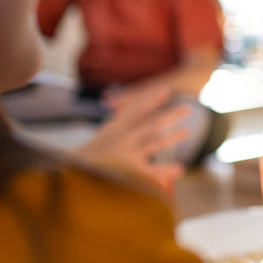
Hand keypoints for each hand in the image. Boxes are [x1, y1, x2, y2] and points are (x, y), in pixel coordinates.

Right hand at [74, 85, 189, 191]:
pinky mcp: (130, 170)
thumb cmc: (90, 153)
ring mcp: (127, 153)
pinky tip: (180, 169)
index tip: (166, 90)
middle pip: (151, 125)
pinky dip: (166, 170)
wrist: (74, 172)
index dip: (152, 100)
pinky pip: (152, 171)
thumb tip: (128, 105)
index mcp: (115, 128)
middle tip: (188, 108)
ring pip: (155, 144)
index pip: (136, 111)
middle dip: (170, 116)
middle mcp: (122, 138)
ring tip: (188, 132)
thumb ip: (120, 120)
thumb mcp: (105, 133)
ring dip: (172, 138)